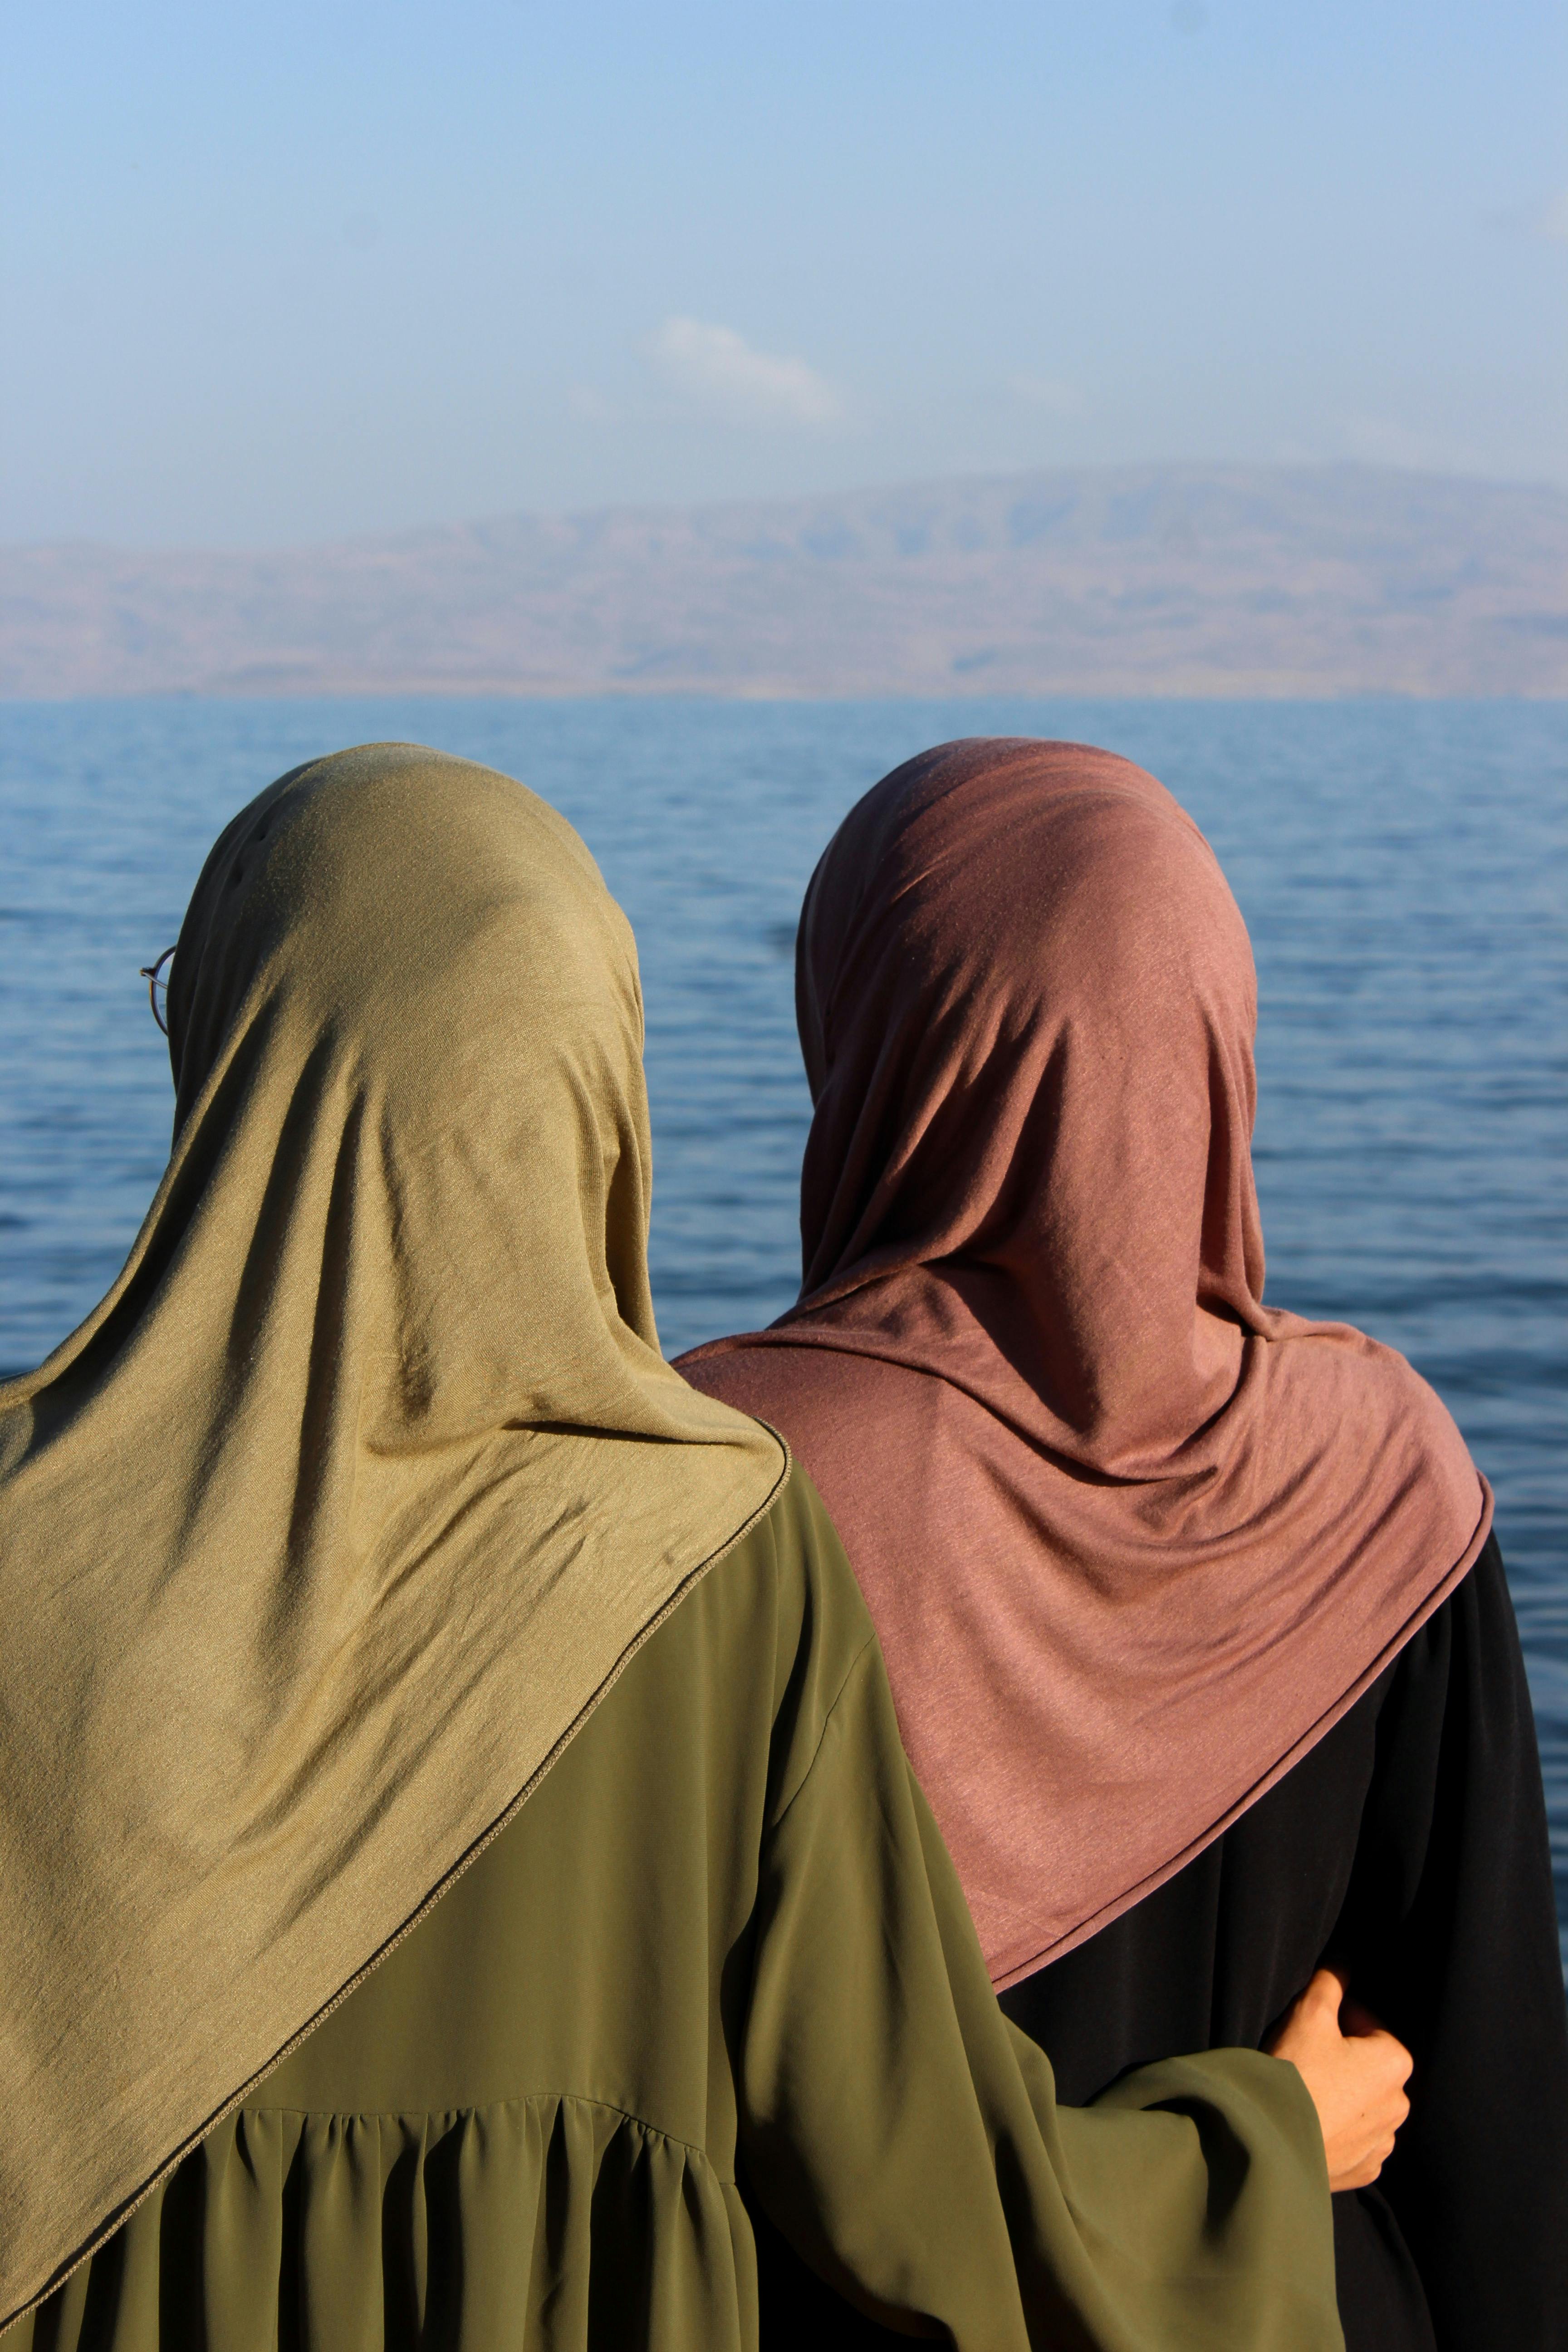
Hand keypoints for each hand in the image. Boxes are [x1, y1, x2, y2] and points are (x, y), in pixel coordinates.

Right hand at [1266, 1966, 1411, 2190]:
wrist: (1271, 2141)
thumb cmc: (1296, 2071)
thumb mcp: (1309, 2013)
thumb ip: (1331, 1982)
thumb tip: (1343, 1961)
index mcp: (1395, 2062)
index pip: (1368, 2024)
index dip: (1337, 2020)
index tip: (1311, 2028)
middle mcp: (1400, 2105)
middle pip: (1367, 2067)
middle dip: (1342, 2059)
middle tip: (1305, 2059)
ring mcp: (1382, 2142)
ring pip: (1363, 2106)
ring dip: (1342, 2097)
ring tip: (1306, 2094)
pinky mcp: (1364, 2170)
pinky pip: (1355, 2142)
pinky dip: (1338, 2132)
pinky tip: (1311, 2123)